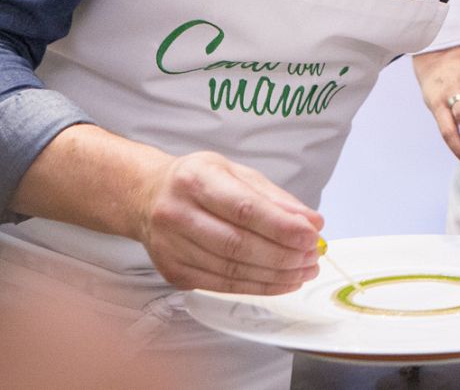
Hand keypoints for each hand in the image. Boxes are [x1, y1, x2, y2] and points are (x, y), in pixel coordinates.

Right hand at [135, 150, 321, 293]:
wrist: (147, 197)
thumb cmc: (199, 181)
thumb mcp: (237, 173)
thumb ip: (275, 198)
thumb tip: (311, 222)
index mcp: (195, 180)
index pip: (244, 209)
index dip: (282, 226)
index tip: (312, 235)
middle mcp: (177, 214)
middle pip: (237, 244)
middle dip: (283, 255)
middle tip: (313, 257)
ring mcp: (171, 247)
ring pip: (231, 270)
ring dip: (275, 275)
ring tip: (304, 271)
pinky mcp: (173, 273)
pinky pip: (221, 285)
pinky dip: (257, 286)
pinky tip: (281, 282)